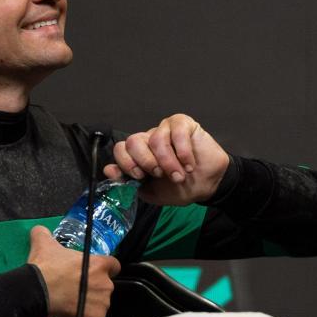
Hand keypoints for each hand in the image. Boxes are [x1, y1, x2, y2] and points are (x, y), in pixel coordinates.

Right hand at [26, 226, 120, 316]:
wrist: (36, 291)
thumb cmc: (45, 268)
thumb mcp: (43, 243)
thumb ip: (44, 234)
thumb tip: (39, 230)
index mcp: (99, 265)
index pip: (114, 265)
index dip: (104, 269)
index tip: (93, 273)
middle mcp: (105, 285)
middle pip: (104, 287)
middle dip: (91, 289)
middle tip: (73, 290)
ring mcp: (101, 304)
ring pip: (98, 306)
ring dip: (85, 306)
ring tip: (68, 306)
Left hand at [104, 113, 228, 205]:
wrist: (208, 185)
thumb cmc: (180, 188)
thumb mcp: (152, 192)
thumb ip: (130, 183)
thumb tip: (108, 171)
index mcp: (139, 155)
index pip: (121, 149)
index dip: (125, 162)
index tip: (138, 176)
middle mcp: (149, 139)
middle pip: (133, 141)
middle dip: (145, 161)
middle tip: (158, 174)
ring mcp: (165, 129)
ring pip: (156, 139)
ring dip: (168, 162)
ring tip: (179, 176)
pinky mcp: (183, 124)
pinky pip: (176, 131)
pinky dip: (182, 151)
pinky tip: (189, 164)